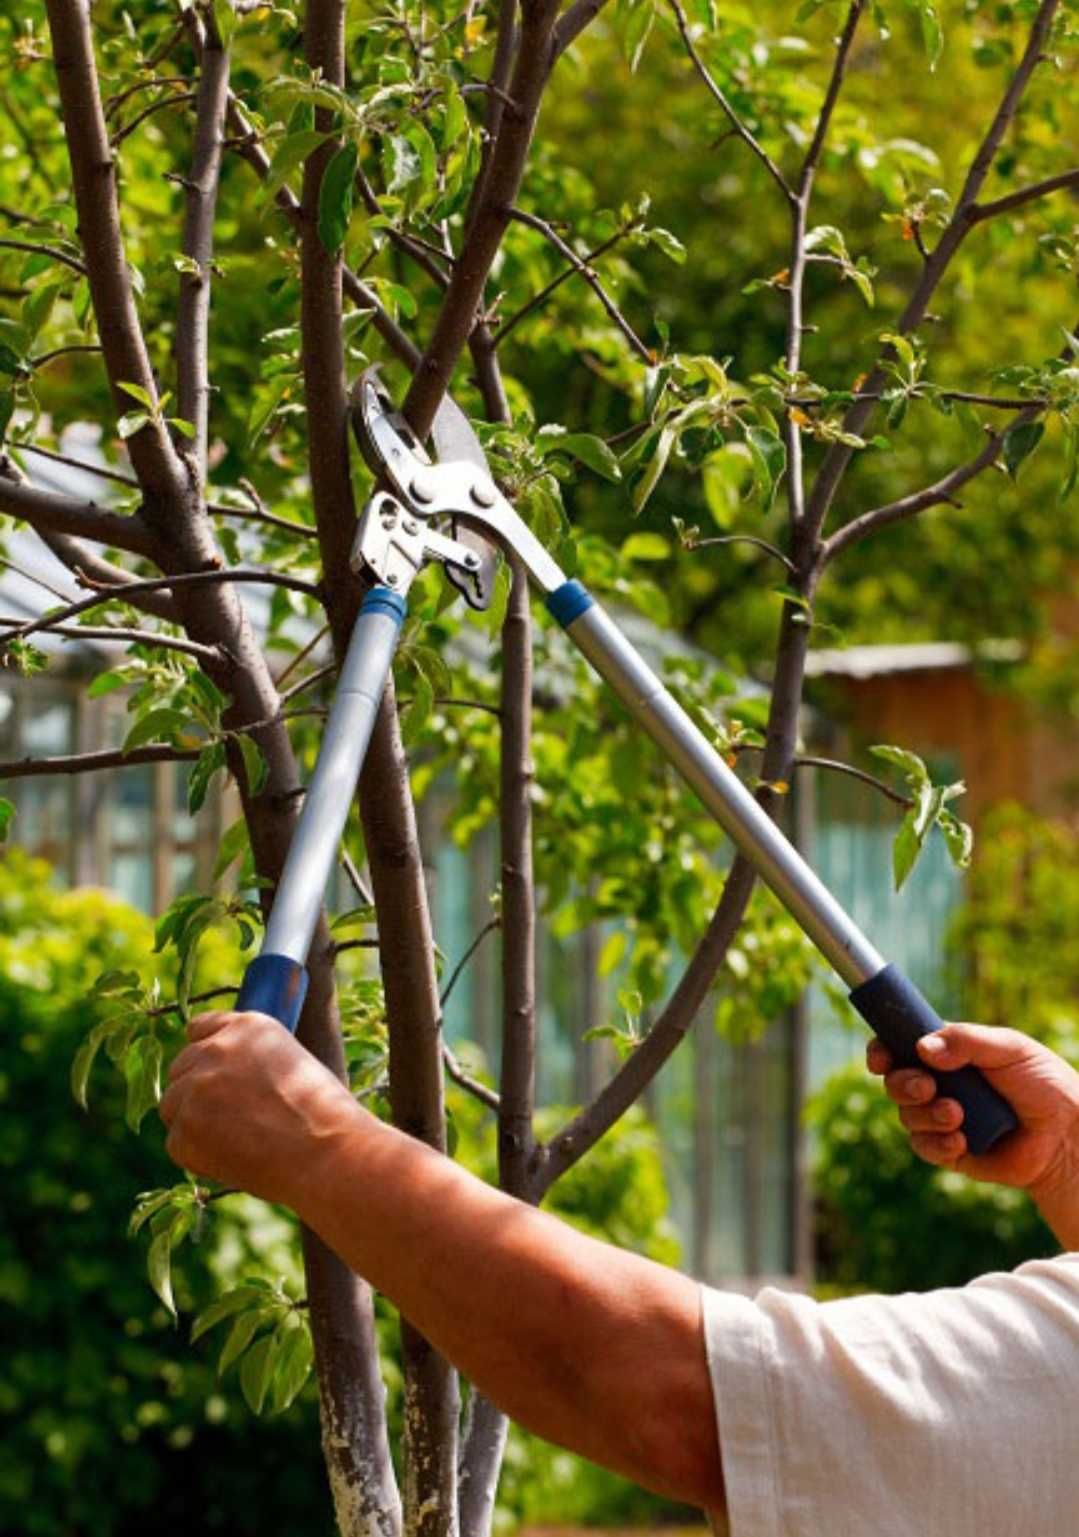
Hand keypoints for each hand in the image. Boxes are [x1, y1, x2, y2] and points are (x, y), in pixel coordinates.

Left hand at [160, 1011, 361, 1206]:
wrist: (327, 1153)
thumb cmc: (322, 1113)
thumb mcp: (292, 1061)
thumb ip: (251, 1059)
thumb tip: (225, 1077)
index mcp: (246, 1027)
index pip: (200, 1028)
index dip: (206, 1053)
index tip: (213, 1072)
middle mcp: (214, 1050)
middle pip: (181, 1068)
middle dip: (198, 1091)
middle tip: (231, 1117)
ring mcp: (195, 1090)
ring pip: (173, 1105)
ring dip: (194, 1122)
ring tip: (237, 1140)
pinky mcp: (185, 1130)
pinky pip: (177, 1143)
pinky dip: (198, 1155)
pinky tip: (235, 1158)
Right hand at [867, 1023, 1078, 1244]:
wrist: (1066, 1135)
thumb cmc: (1043, 1084)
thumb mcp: (1008, 1048)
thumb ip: (965, 1041)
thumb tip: (922, 1049)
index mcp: (948, 1053)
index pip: (900, 1046)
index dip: (882, 1051)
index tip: (880, 1058)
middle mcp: (940, 1084)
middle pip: (895, 1082)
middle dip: (903, 1084)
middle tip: (927, 1087)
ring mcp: (943, 1118)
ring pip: (907, 1116)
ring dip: (926, 1115)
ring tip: (957, 1116)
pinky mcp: (951, 1151)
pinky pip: (924, 1147)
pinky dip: (937, 1143)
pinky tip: (961, 1141)